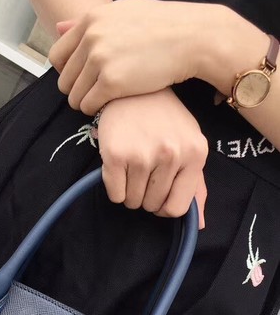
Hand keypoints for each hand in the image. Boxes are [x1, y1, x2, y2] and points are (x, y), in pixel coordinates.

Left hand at [49, 0, 204, 114]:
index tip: (82, 78)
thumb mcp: (122, 12)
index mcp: (91, 20)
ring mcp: (100, 60)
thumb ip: (90, 22)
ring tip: (104, 100)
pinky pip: (88, 105)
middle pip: (64, 80)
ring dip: (86, 103)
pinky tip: (110, 105)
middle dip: (77, 91)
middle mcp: (91, 38)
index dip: (67, 72)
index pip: (57, 56)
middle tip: (96, 93)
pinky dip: (96, 110)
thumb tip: (58, 27)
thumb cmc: (161, 26)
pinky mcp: (111, 82)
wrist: (191, 37)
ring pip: (74, 96)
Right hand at [95, 89, 207, 227]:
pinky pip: (115, 195)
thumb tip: (199, 225)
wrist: (135, 89)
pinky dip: (114, 187)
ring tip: (131, 166)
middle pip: (152, 206)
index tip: (158, 193)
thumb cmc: (164, 121)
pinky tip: (119, 166)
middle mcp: (171, 154)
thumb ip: (196, 186)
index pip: (177, 207)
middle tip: (143, 171)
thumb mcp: (189, 146)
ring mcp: (142, 155)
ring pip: (132, 202)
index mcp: (195, 154)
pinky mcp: (115, 155)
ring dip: (129, 192)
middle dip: (145, 195)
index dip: (164, 206)